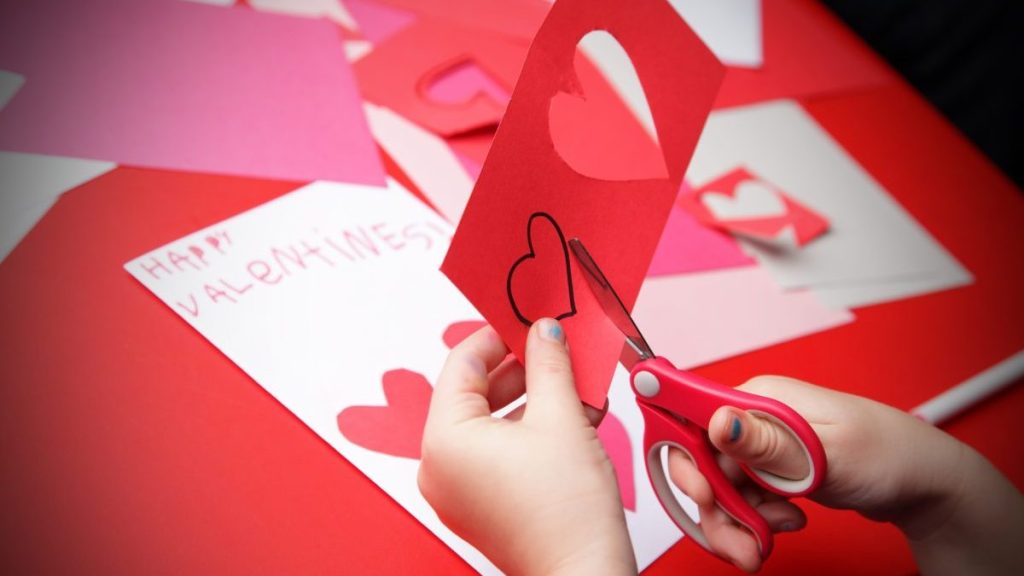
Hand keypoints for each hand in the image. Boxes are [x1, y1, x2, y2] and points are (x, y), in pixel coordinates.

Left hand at [418, 320, 636, 574]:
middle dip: (524, 370)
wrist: (585, 575)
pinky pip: (501, 451)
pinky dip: (532, 431)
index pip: (462, 364)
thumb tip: (544, 332)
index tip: (526, 320)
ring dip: (535, 399)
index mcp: (443, 441)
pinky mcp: (483, 505)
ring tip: (573, 383)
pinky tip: (571, 416)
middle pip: (477, 394)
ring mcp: (460, 490)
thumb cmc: (567, 514)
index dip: (498, 335)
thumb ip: (549, 364)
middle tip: (555, 348)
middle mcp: (441, 468)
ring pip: (494, 423)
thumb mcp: (561, 417)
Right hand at [670, 375, 1023, 573]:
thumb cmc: (885, 455)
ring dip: (736, 524)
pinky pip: (742, 500)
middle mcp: (754, 418)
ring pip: (720, 490)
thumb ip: (766, 441)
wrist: (921, 482)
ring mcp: (763, 446)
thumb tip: (718, 421)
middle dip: (717, 510)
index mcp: (759, 399)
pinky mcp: (773, 469)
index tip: (702, 497)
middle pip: (703, 465)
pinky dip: (754, 523)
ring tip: (762, 547)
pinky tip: (787, 524)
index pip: (694, 421)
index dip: (687, 462)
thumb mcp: (825, 452)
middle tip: (741, 545)